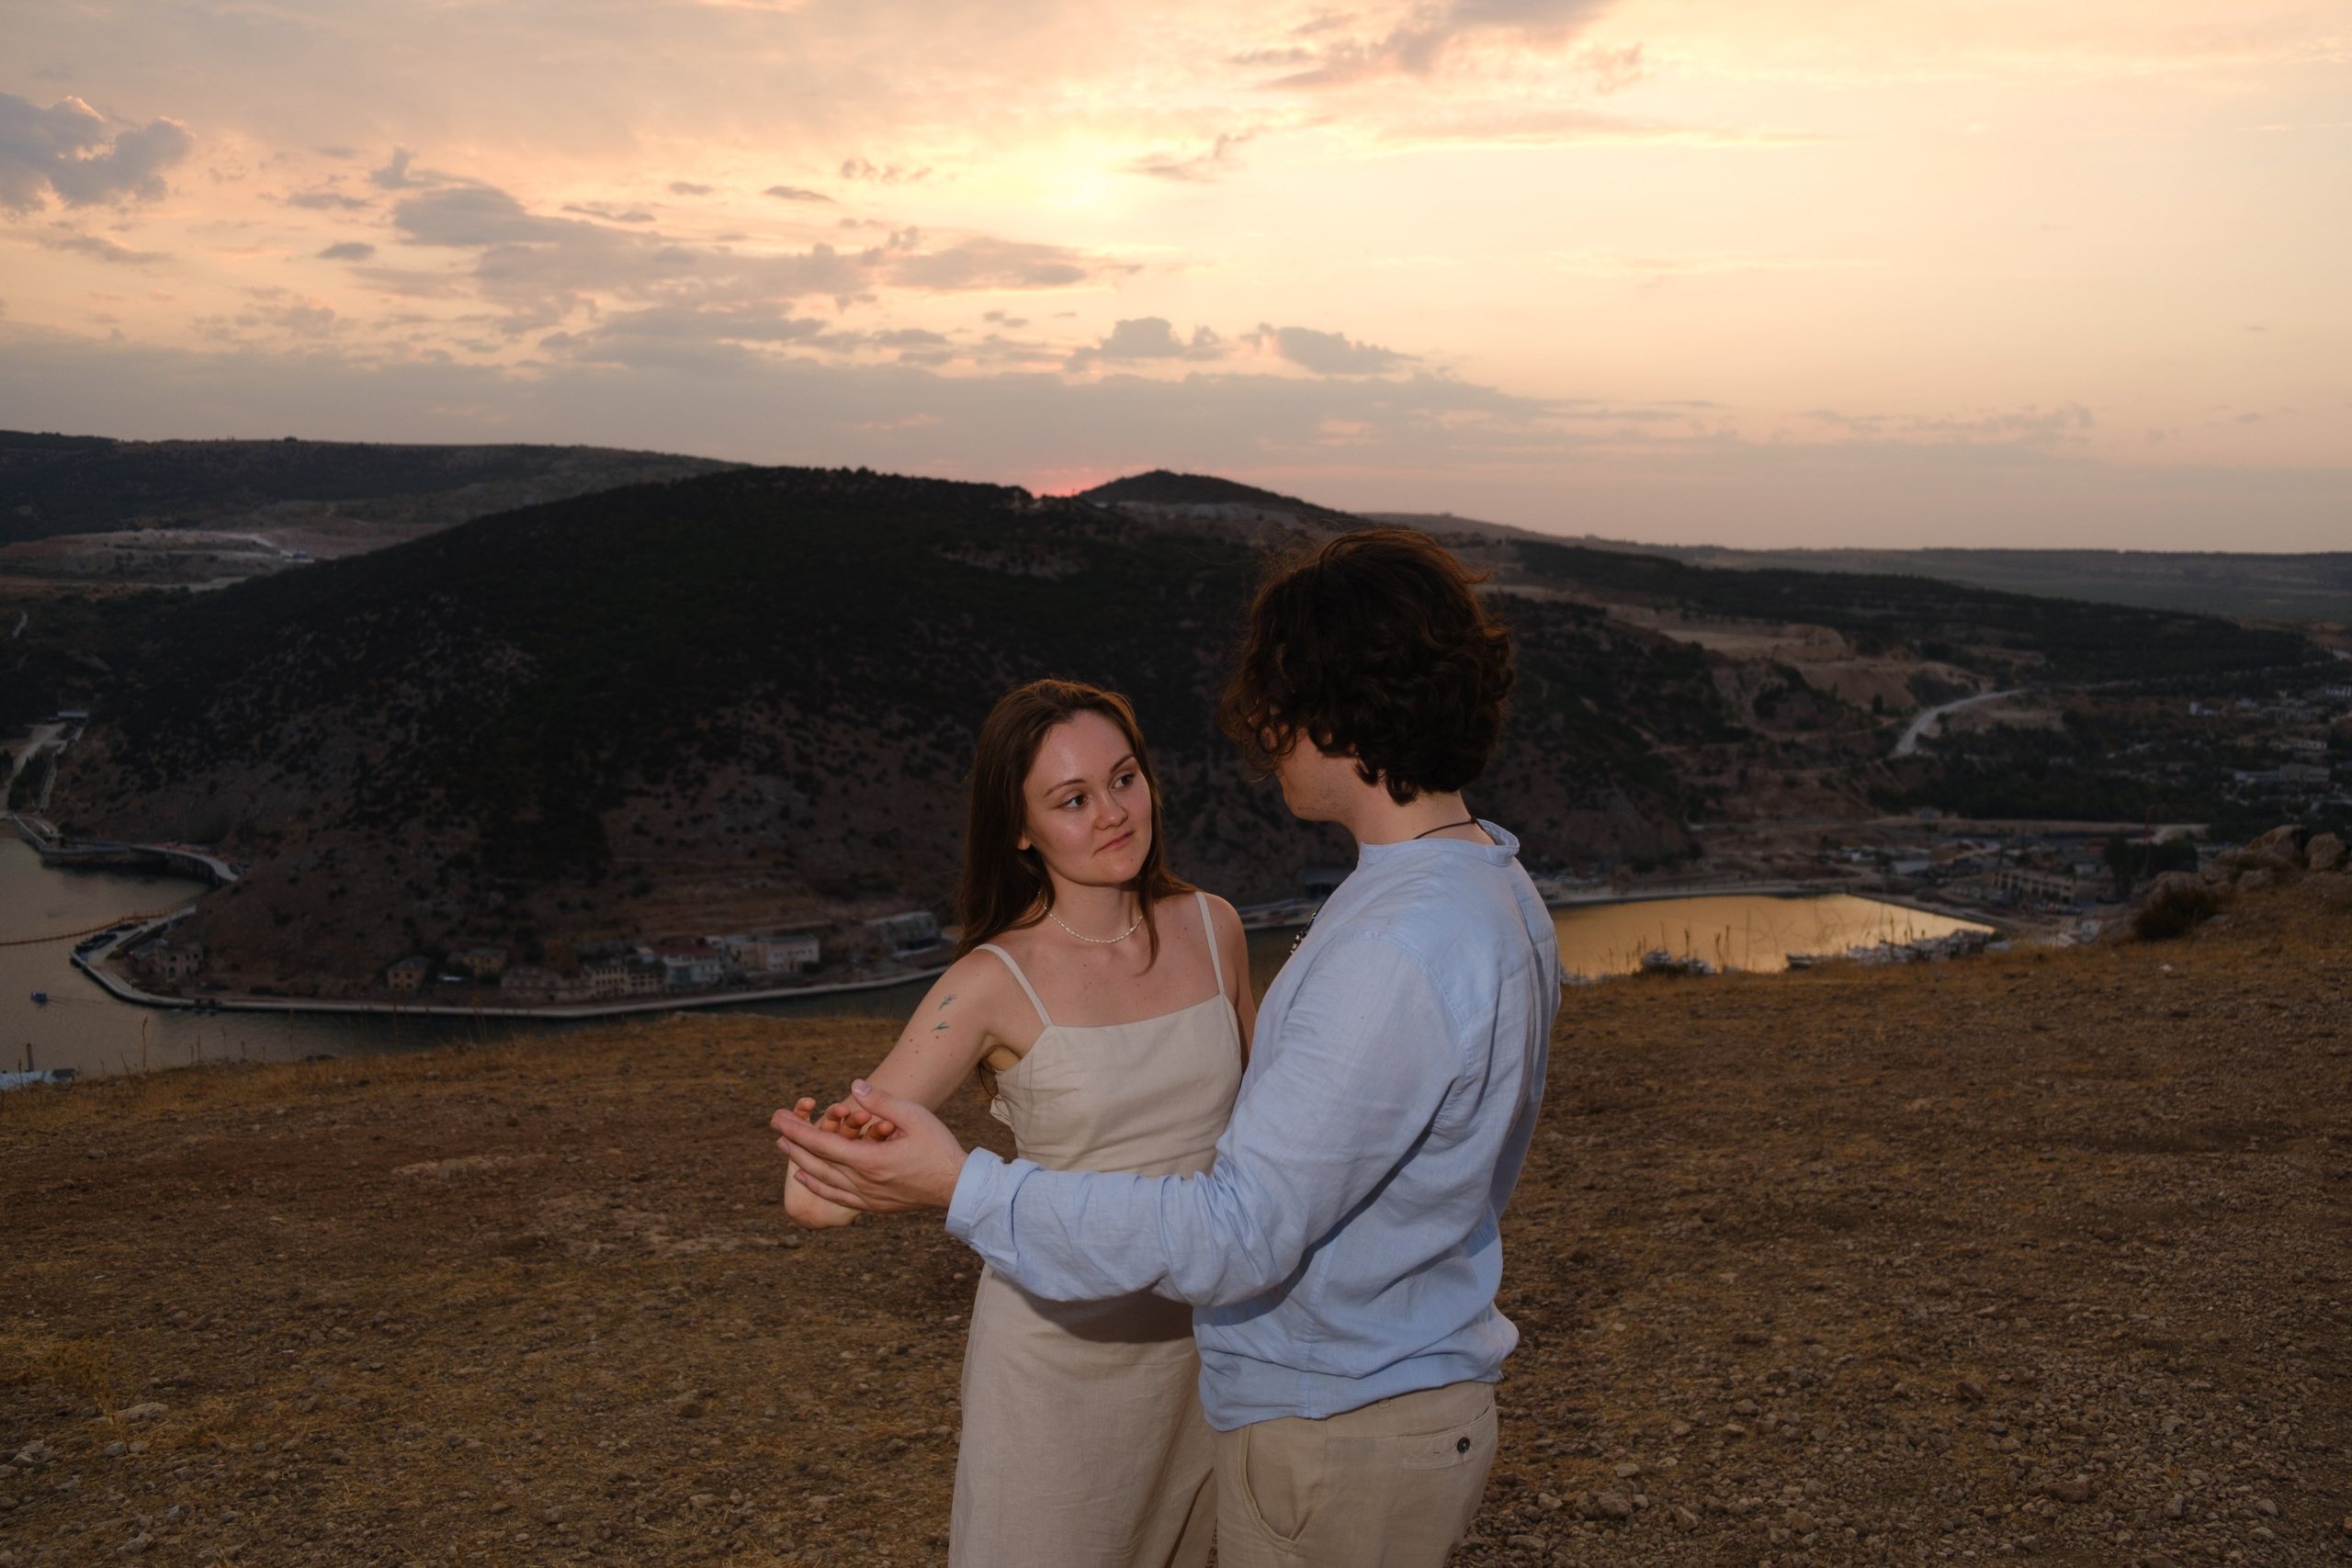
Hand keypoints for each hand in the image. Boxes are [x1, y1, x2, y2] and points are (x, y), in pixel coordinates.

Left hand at [771, 1080, 969, 1212]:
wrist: (958, 1188)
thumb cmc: (939, 1148)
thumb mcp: (914, 1116)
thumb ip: (881, 1102)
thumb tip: (852, 1087)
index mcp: (870, 1160)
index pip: (823, 1143)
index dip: (797, 1130)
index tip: (777, 1119)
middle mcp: (862, 1182)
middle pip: (817, 1161)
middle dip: (793, 1142)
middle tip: (773, 1126)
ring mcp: (867, 1197)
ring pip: (824, 1180)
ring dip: (801, 1161)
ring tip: (783, 1148)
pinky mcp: (874, 1205)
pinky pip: (837, 1197)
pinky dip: (817, 1186)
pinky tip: (807, 1177)